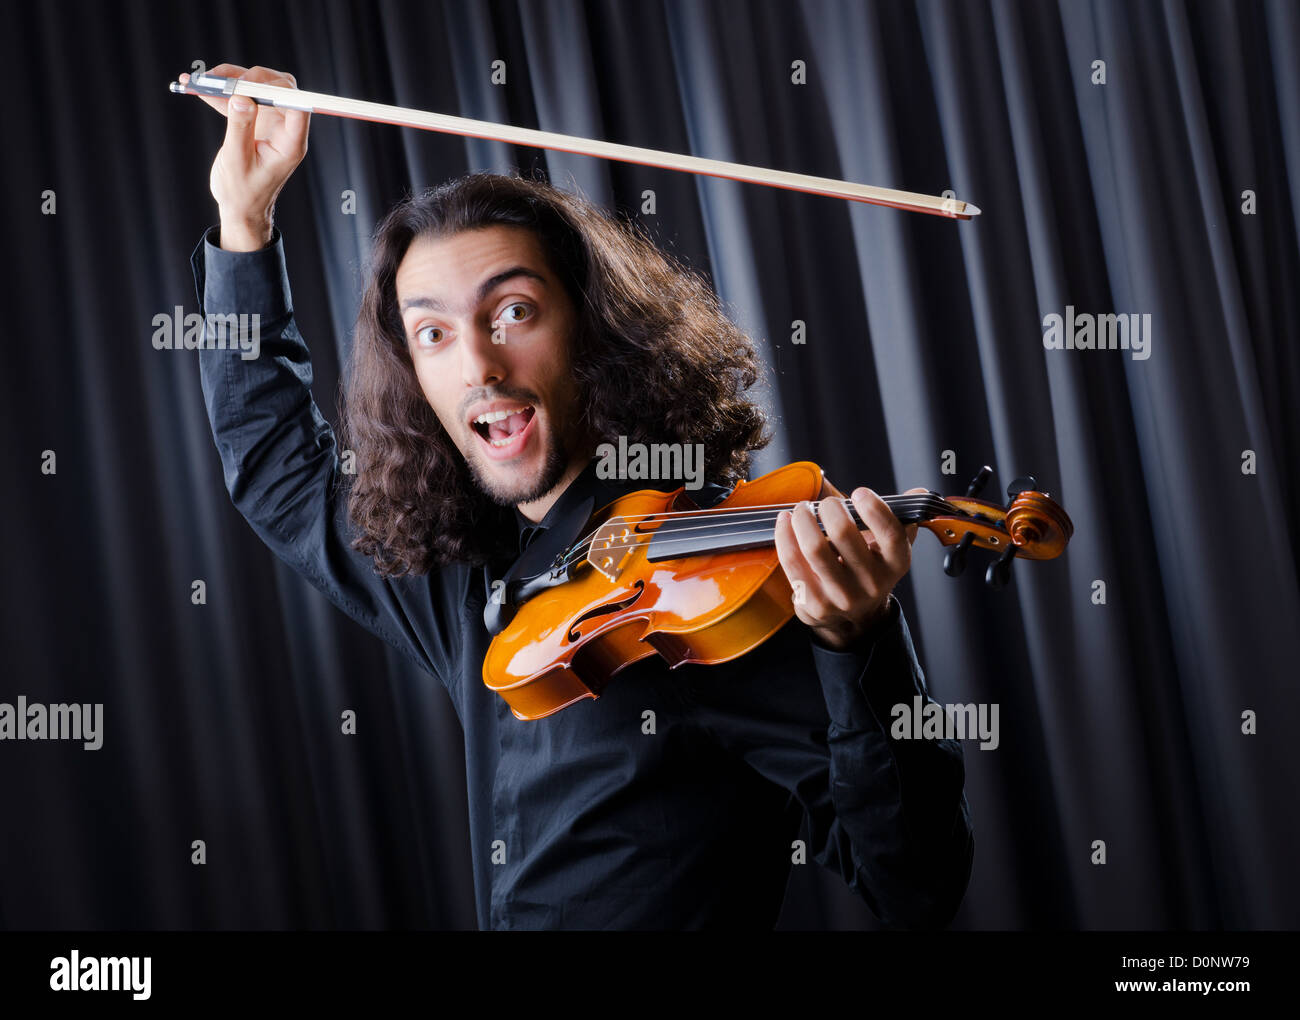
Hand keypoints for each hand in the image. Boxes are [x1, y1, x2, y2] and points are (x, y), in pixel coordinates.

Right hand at [180, 64, 309, 250]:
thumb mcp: (237, 162)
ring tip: (200, 81)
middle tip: (220, 80)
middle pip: (278, 88)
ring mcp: (270, 122)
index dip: (277, 88)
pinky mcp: (254, 121)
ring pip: (256, 87)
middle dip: (249, 78)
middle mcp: (284, 129)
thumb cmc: (243, 193)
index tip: (248, 83)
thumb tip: (242, 98)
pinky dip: (219, 92)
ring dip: (229, 80)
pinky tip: (194, 86)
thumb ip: (240, 129)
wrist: (239, 206)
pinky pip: (240, 98)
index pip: (297, 106)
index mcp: (290, 143)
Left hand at [774, 479, 925, 650]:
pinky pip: (793, 562)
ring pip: (814, 547)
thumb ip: (903, 518)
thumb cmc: (869, 569)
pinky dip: (784, 535)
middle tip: (825, 504)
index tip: (859, 492)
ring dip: (803, 519)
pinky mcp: (815, 604)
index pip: (891, 534)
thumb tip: (919, 493)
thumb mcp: (891, 548)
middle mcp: (873, 583)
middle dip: (829, 508)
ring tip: (802, 510)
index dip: (874, 509)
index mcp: (896, 564)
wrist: (854, 618)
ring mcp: (843, 597)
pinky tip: (785, 522)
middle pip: (844, 534)